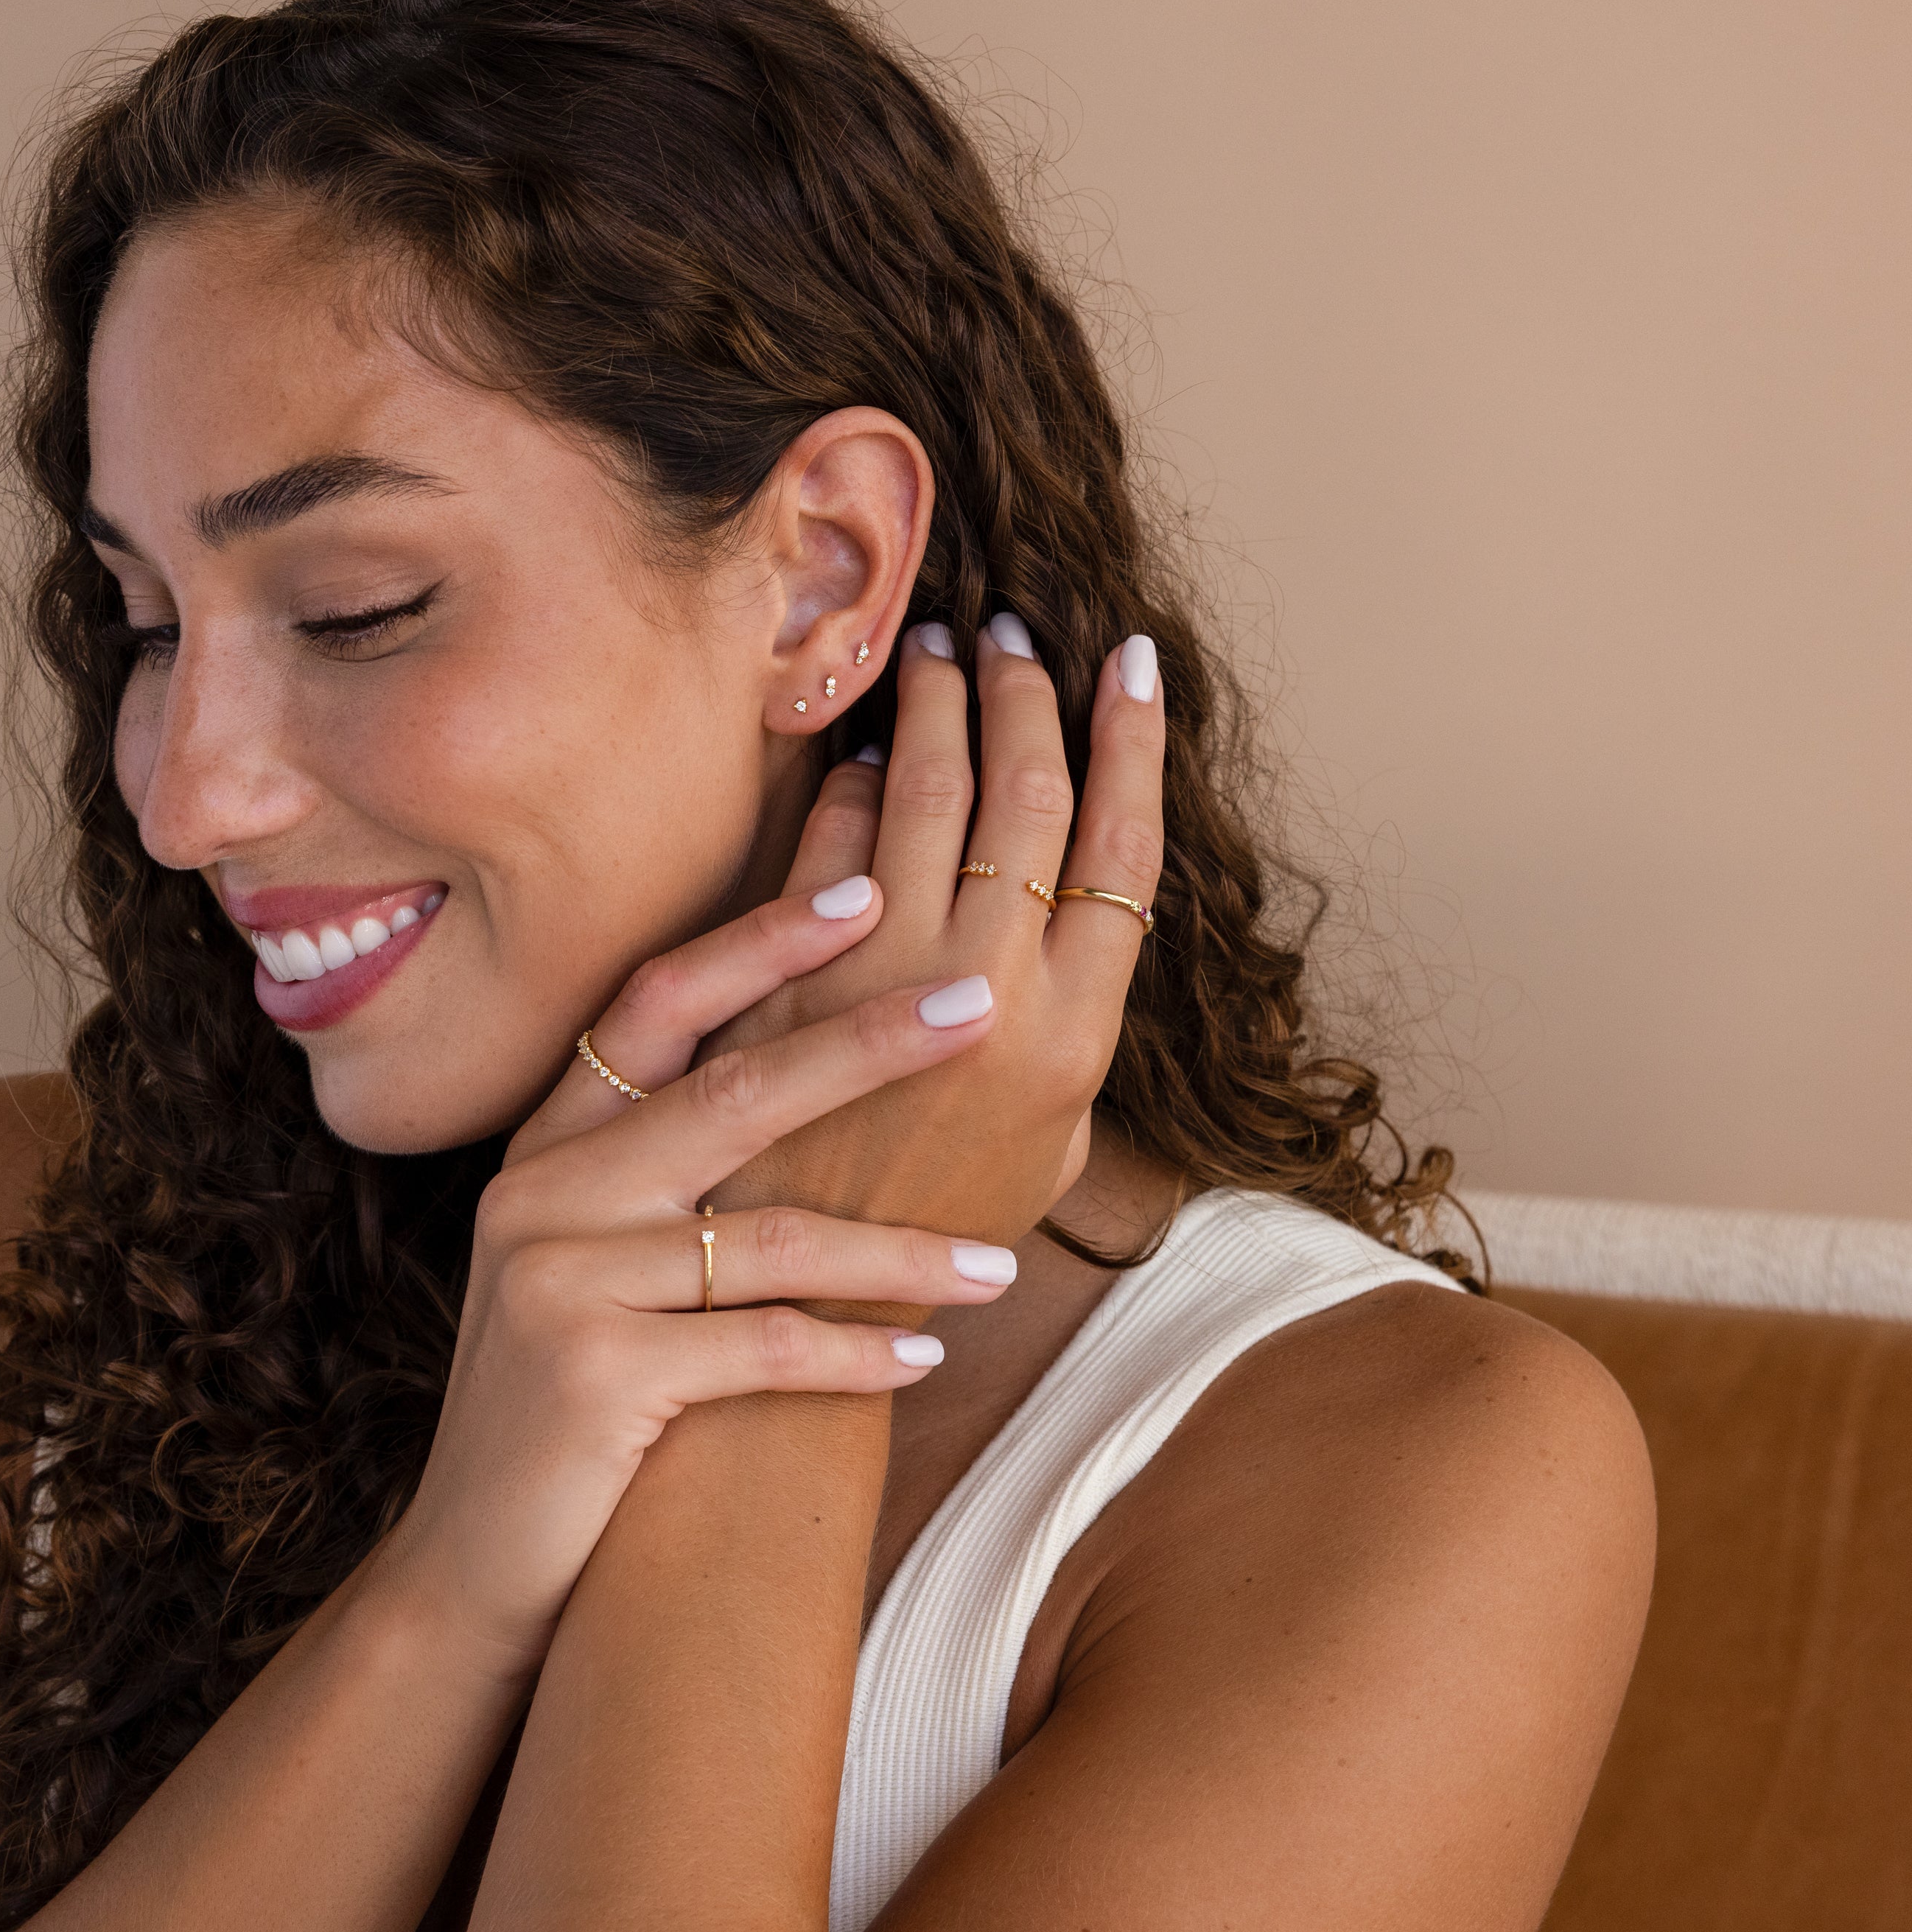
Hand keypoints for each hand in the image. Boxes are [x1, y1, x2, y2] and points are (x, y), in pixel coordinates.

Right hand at [384, 895, 1019, 1666]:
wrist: (478, 1568)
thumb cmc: (577, 1402)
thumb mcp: (605, 1264)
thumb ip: (679, 1177)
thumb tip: (830, 1083)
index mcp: (549, 1145)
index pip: (657, 1004)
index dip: (761, 942)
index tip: (866, 892)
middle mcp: (541, 1190)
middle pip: (730, 1090)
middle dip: (864, 1042)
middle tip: (975, 1007)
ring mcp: (555, 1276)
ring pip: (770, 1235)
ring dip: (900, 1250)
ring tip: (999, 1263)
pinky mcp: (588, 1370)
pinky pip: (761, 1343)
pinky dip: (853, 1352)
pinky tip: (924, 1355)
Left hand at [707, 619, 1166, 1268]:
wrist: (809, 1299)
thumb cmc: (942, 1225)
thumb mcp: (1049, 1145)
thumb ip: (1069, 1028)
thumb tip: (1068, 915)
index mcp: (1077, 1031)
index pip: (1124, 848)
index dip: (1133, 741)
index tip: (1130, 662)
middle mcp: (997, 989)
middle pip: (1031, 799)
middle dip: (1027, 696)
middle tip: (1015, 632)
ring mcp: (890, 978)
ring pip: (933, 798)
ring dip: (942, 707)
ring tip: (943, 647)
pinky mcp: (798, 978)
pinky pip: (834, 846)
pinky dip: (855, 785)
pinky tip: (866, 743)